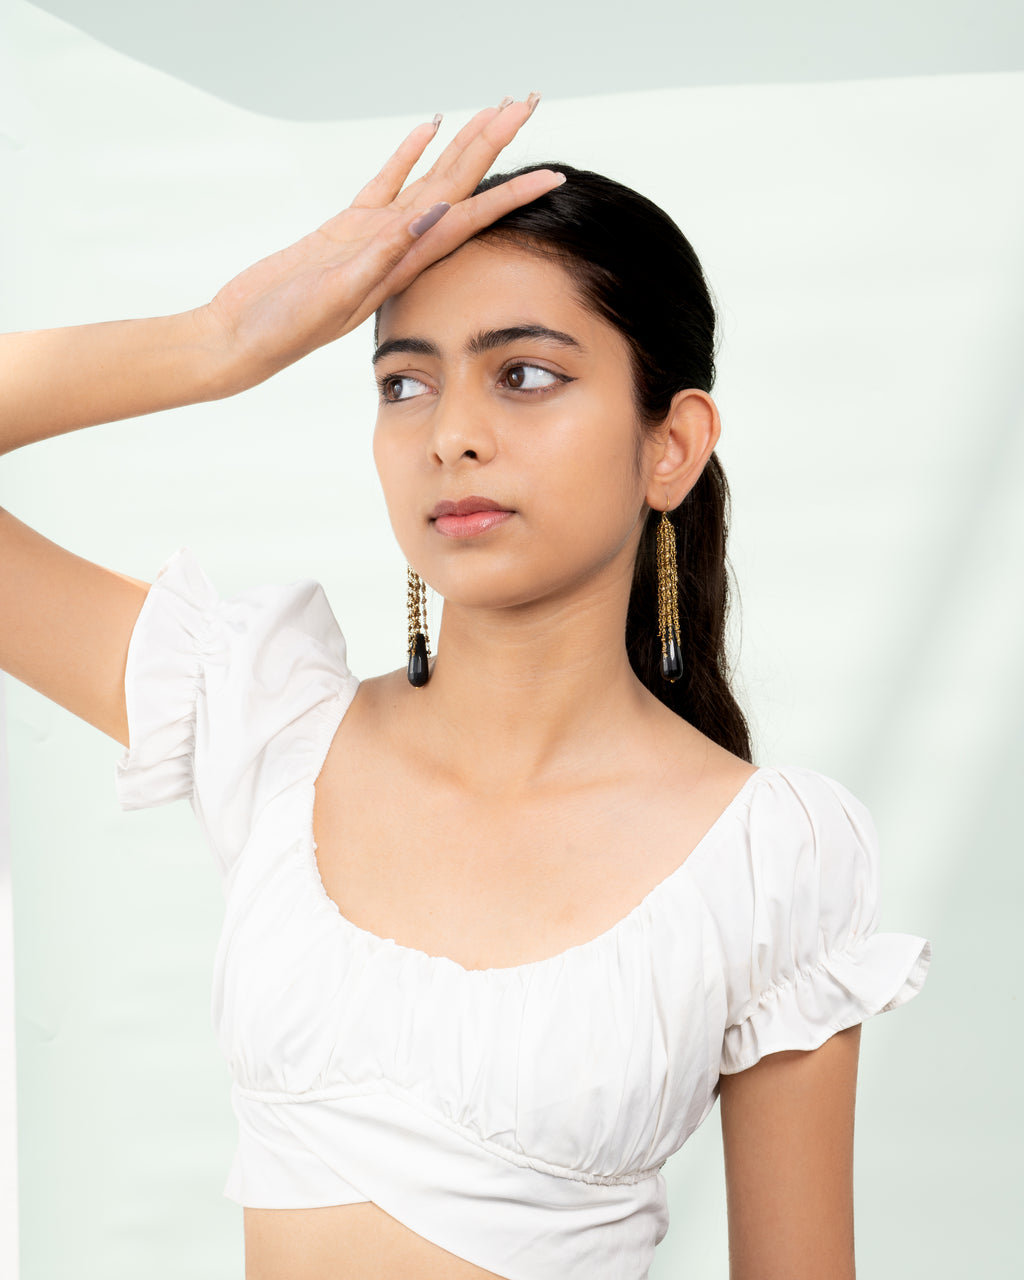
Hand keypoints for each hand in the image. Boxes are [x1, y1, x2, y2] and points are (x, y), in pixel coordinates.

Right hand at [201, 95, 562, 392]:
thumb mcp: (334, 294)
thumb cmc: (282, 330)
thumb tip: (427, 215)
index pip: (470, 218)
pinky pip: (387, 182)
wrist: (240, 341)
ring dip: (463, 144)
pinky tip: (429, 127)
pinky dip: (408, 154)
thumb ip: (377, 257)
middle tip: (529, 102)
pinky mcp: (345, 227)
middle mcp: (399, 246)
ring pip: (430, 177)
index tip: (552, 174)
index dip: (511, 195)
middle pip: (460, 184)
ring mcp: (373, 235)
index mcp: (403, 263)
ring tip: (494, 108)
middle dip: (495, 144)